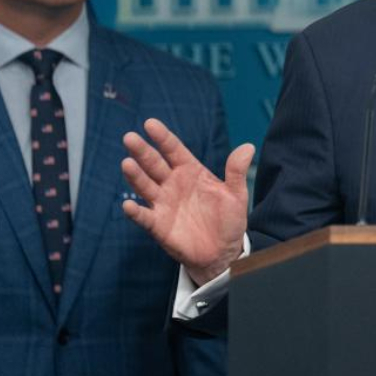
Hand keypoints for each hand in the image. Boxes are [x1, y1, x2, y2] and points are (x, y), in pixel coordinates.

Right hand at [121, 118, 253, 285]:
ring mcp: (164, 204)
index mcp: (191, 171)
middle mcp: (173, 184)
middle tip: (129, 137)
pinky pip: (144, 217)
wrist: (223, 252)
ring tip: (127, 163)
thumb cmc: (228, 220)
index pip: (174, 150)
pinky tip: (128, 204)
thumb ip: (236, 171)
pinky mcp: (158, 225)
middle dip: (142, 151)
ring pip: (146, 186)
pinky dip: (136, 212)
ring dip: (136, 176)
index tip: (150, 124)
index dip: (163, 137)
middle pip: (154, 164)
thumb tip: (248, 146)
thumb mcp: (236, 194)